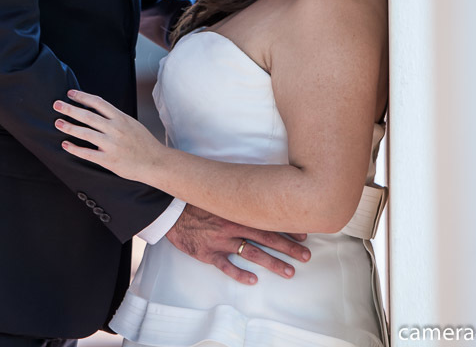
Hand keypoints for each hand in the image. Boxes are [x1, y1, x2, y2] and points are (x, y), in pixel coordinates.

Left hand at [54, 90, 164, 182]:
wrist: (156, 162)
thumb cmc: (144, 143)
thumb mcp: (132, 123)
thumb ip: (116, 118)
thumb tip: (98, 110)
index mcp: (121, 118)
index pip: (98, 102)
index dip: (82, 97)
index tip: (70, 94)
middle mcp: (115, 129)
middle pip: (88, 115)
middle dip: (70, 109)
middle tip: (57, 104)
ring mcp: (111, 144)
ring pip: (85, 133)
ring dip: (69, 127)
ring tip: (58, 122)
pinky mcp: (108, 160)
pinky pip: (87, 153)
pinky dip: (74, 148)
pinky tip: (65, 144)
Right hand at [166, 203, 309, 283]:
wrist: (169, 210)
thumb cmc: (195, 201)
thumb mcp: (218, 193)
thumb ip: (236, 197)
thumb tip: (258, 194)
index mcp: (237, 210)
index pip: (268, 219)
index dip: (286, 227)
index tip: (304, 234)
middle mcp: (232, 226)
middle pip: (266, 238)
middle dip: (288, 247)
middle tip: (306, 256)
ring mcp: (221, 241)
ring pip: (252, 253)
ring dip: (272, 263)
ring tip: (289, 272)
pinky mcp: (207, 253)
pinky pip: (226, 266)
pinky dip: (239, 274)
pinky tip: (253, 281)